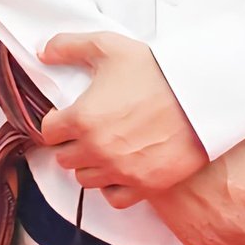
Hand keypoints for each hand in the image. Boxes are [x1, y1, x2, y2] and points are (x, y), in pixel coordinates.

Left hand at [37, 30, 207, 191]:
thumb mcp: (110, 46)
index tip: (68, 117)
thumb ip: (70, 46)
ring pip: (86, 179)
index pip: (48, 132)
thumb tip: (44, 51)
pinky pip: (113, 197)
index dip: (57, 122)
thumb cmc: (157, 70)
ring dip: (91, 165)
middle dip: (72, 144)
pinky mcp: (144, 185)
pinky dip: (113, 185)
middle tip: (89, 130)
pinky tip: (121, 168)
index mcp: (83, 118)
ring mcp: (120, 171)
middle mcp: (97, 149)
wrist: (201, 94)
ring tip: (106, 148)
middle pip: (64, 158)